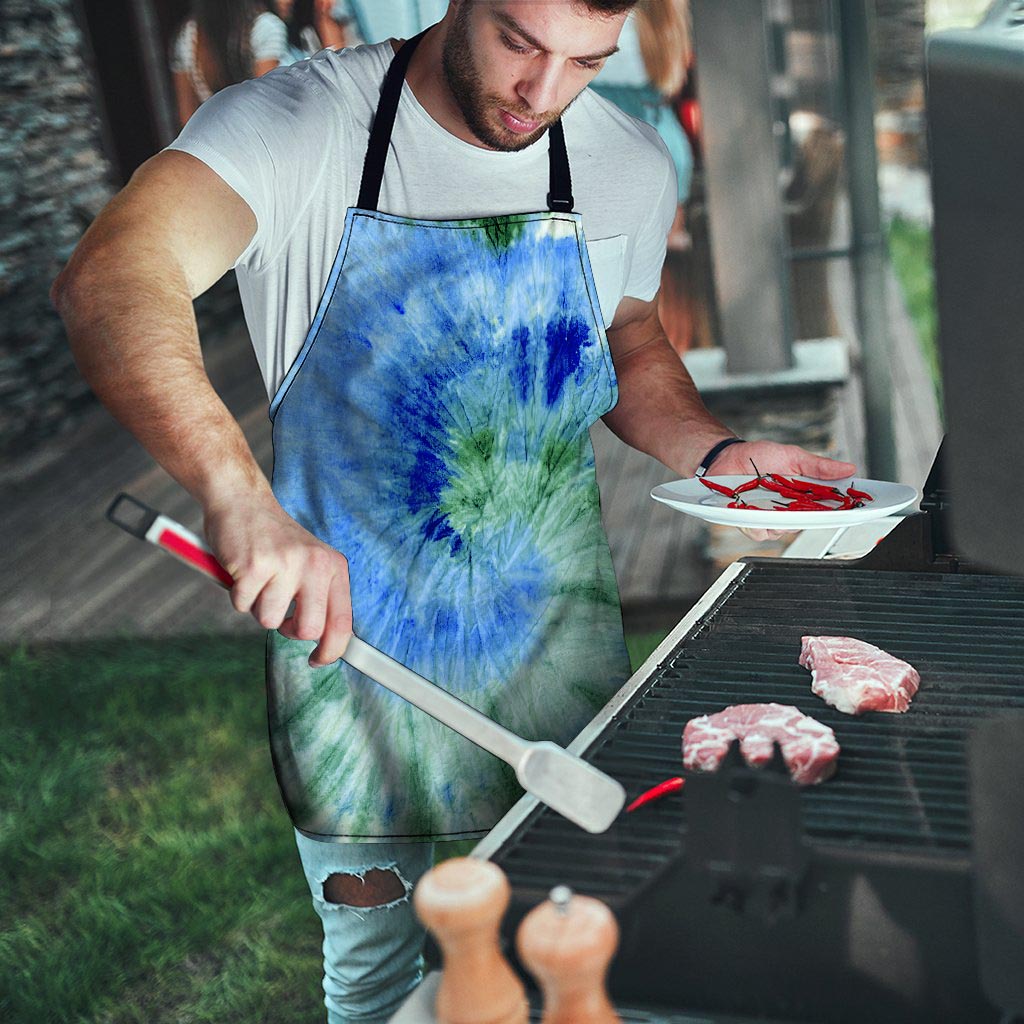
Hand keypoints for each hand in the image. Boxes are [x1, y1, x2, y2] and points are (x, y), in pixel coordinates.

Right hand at [203, 492, 351, 666]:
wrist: (243, 501)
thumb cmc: (274, 540)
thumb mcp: (310, 562)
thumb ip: (319, 596)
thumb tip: (325, 642)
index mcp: (333, 566)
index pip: (342, 621)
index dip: (332, 650)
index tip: (318, 660)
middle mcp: (314, 564)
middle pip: (308, 630)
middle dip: (289, 630)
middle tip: (279, 612)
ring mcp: (285, 564)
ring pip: (269, 621)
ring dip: (258, 607)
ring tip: (259, 579)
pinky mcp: (254, 566)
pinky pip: (242, 605)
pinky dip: (237, 595)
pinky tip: (242, 571)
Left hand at [707, 440, 856, 542]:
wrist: (727, 458)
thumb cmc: (759, 456)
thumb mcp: (793, 456)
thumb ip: (819, 466)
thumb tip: (848, 468)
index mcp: (804, 495)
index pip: (829, 508)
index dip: (843, 511)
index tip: (856, 509)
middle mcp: (790, 510)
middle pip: (808, 523)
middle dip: (809, 516)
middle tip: (803, 502)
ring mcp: (770, 518)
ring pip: (784, 531)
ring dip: (779, 518)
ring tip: (769, 500)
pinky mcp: (751, 523)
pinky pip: (760, 532)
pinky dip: (757, 522)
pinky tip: (752, 508)